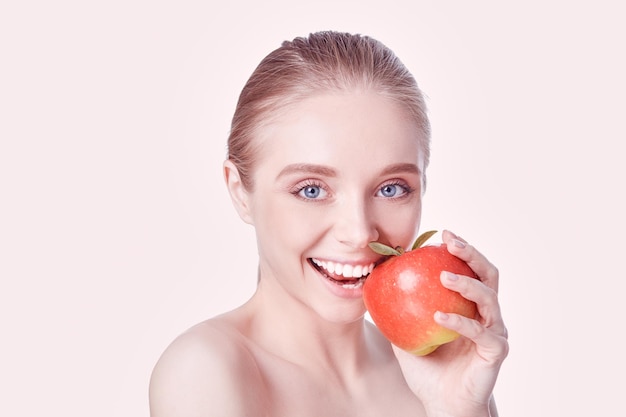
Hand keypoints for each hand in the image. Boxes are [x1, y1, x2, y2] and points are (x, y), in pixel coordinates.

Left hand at [393, 230, 508, 416]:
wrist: (442, 404)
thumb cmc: (427, 369)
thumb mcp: (404, 334)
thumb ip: (396, 309)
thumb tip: (372, 281)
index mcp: (470, 306)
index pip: (471, 269)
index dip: (461, 250)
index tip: (443, 234)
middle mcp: (487, 315)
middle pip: (488, 275)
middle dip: (471, 255)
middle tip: (451, 243)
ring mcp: (494, 332)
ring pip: (490, 299)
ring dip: (467, 284)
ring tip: (444, 277)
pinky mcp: (495, 352)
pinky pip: (481, 333)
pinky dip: (460, 322)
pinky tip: (439, 317)